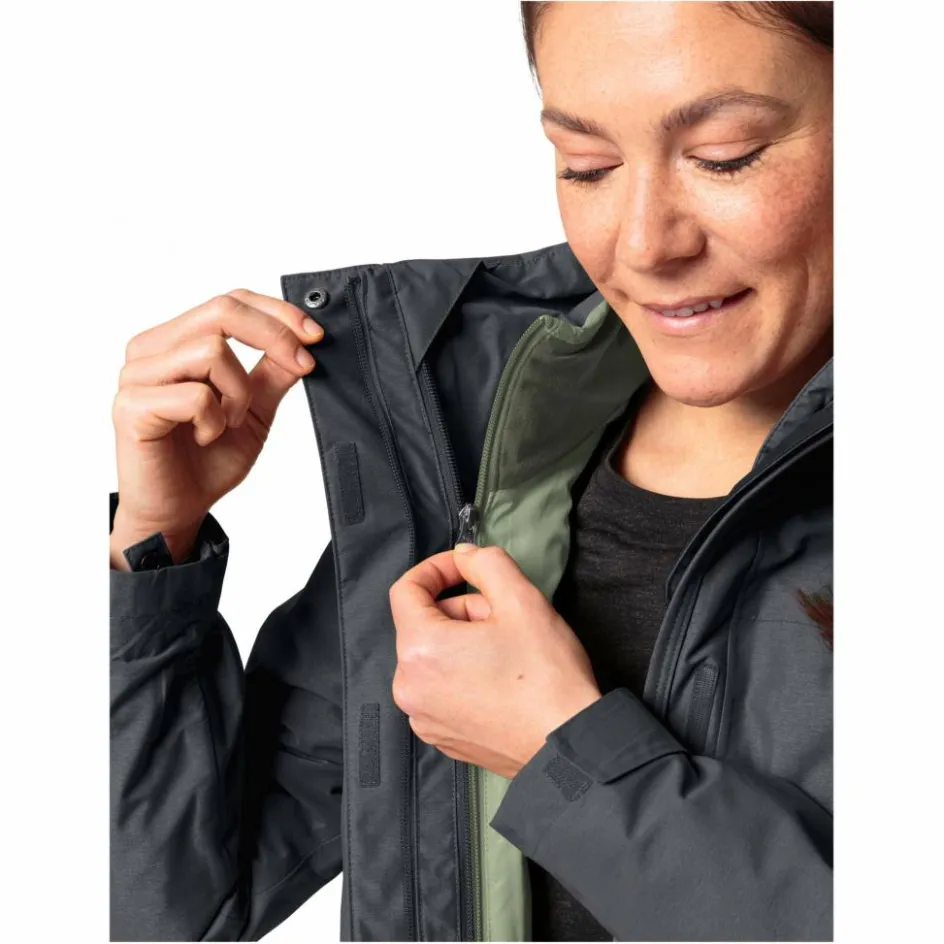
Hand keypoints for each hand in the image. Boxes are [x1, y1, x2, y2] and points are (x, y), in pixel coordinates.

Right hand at [110, 289, 324, 566]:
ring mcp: (137, 375)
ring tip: (228, 422)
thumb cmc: (207, 459)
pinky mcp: (132, 406)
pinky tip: (204, 437)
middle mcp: (151, 350)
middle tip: (301, 364)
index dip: (277, 312)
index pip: (230, 301)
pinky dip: (214, 420)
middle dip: (274, 336)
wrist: (178, 508)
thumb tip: (304, 341)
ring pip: (211, 351)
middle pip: (221, 311)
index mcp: (176, 341)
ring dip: (238, 392)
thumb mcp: (255, 409)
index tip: (315, 336)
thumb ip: (273, 373)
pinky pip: (195, 395)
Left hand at [389, 543, 602, 778]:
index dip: (436, 568)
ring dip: (465, 641)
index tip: (466, 567)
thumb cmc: (546, 675)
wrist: (569, 746)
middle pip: (425, 624)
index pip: (406, 590)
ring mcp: (422, 717)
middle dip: (463, 609)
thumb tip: (464, 555)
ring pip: (434, 656)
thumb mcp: (522, 600)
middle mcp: (408, 686)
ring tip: (509, 650)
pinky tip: (502, 680)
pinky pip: (441, 688)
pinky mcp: (440, 736)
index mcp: (420, 649)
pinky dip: (463, 673)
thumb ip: (486, 563)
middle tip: (506, 616)